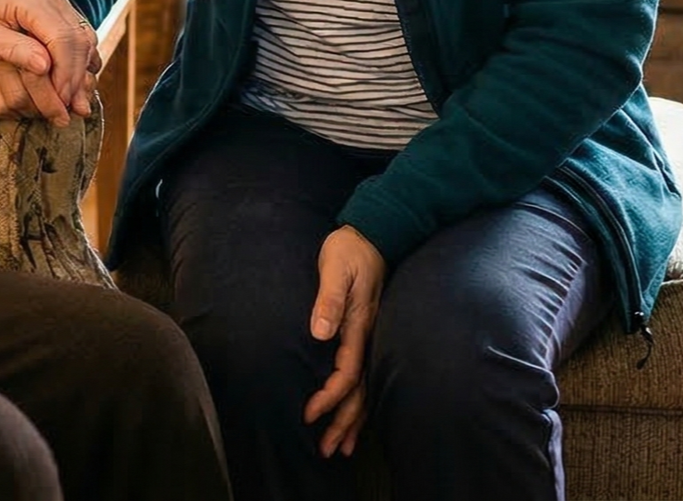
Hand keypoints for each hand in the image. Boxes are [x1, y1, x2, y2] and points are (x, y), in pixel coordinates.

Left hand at [0, 0, 98, 126]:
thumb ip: (14, 50)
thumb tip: (45, 67)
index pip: (62, 37)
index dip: (65, 72)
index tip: (60, 100)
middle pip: (79, 38)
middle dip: (76, 76)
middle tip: (69, 107)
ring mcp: (57, 1)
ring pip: (85, 39)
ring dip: (81, 72)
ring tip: (73, 101)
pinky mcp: (60, 12)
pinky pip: (81, 38)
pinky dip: (79, 63)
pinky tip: (73, 85)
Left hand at [303, 224, 385, 457]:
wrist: (373, 234)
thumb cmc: (349, 250)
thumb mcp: (335, 267)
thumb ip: (328, 299)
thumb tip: (320, 332)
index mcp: (358, 324)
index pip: (346, 372)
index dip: (328, 396)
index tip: (309, 413)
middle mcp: (367, 336)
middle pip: (360, 391)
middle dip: (343, 422)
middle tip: (326, 449)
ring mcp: (370, 337)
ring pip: (366, 389)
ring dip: (353, 420)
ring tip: (340, 446)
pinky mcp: (367, 333)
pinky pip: (366, 375)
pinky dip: (359, 400)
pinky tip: (353, 415)